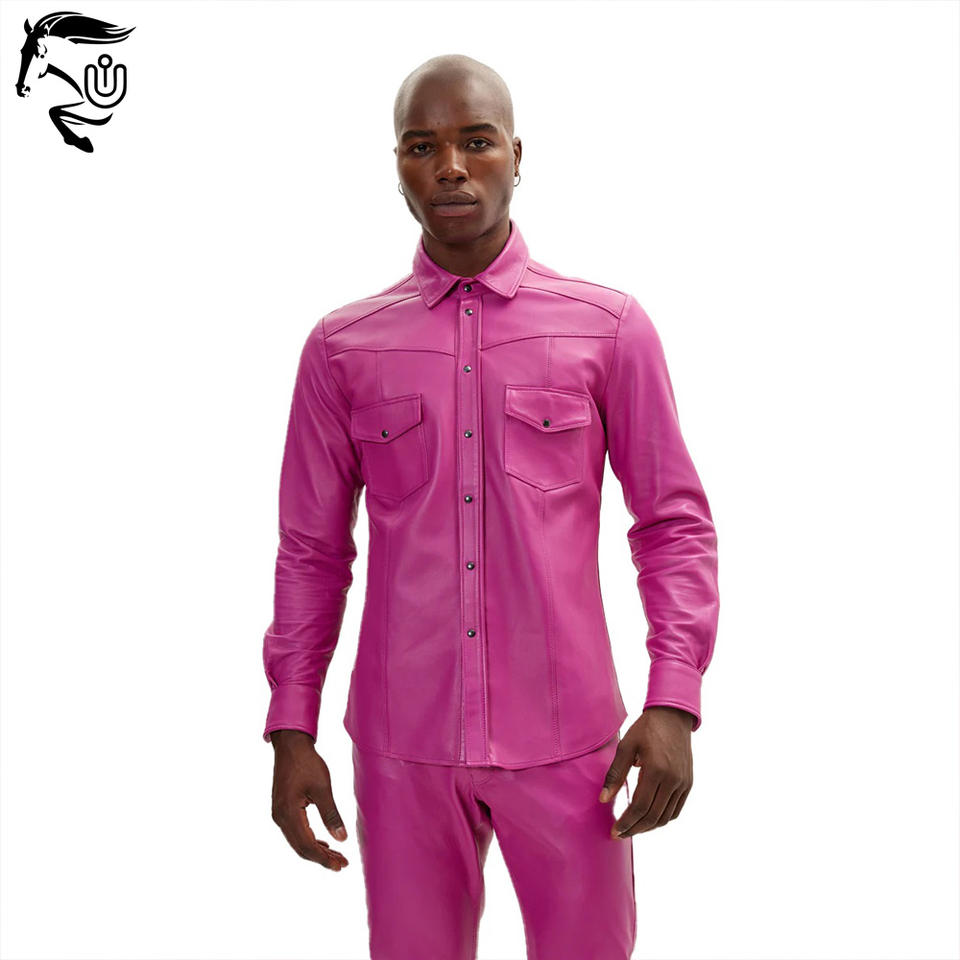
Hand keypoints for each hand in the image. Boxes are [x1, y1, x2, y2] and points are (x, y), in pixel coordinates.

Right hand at [270, 730, 349, 870]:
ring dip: (316, 850)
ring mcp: (279, 814)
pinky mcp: (282, 809)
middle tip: (342, 864)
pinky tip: (324, 842)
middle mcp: (280, 817)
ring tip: (336, 856)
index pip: (306, 845)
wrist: (290, 745)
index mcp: (289, 813)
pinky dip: (309, 840)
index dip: (324, 858)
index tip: (341, 865)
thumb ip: (331, 815)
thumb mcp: (322, 788)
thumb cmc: (306, 763)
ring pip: (297, 841)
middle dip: (322, 858)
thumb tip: (342, 839)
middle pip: (300, 848)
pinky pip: (295, 832)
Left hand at [597, 706, 694, 837]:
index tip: (614, 832)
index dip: (626, 822)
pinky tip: (649, 819)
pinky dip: (662, 819)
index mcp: (657, 770)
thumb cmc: (646, 729)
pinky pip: (676, 810)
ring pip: (666, 817)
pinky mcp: (688, 783)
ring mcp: (683, 783)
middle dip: (635, 829)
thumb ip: (615, 775)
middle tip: (620, 834)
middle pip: (653, 816)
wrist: (672, 716)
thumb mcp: (626, 747)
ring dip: (648, 827)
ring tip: (632, 828)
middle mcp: (673, 780)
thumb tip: (603, 799)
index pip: (640, 807)